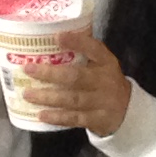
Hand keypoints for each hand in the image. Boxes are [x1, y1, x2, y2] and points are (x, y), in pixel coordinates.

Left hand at [12, 25, 133, 137]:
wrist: (128, 111)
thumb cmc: (104, 82)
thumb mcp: (101, 65)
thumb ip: (82, 54)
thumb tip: (46, 40)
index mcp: (106, 62)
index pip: (94, 49)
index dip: (77, 42)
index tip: (57, 37)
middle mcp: (106, 81)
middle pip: (77, 77)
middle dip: (51, 73)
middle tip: (28, 69)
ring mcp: (103, 102)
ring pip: (72, 99)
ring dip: (48, 97)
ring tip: (27, 94)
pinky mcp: (98, 119)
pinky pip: (75, 118)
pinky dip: (57, 117)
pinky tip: (41, 115)